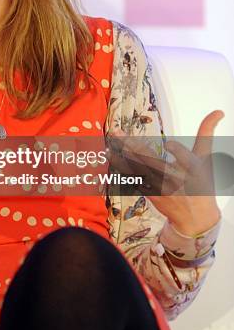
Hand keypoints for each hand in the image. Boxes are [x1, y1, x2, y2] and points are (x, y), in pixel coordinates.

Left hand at [108, 111, 223, 236]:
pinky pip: (134, 180)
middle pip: (154, 163)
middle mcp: (176, 180)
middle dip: (135, 148)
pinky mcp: (151, 195)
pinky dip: (122, 169)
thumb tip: (218, 111)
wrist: (196, 218)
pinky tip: (112, 158)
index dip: (178, 152)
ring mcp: (162, 189)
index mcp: (192, 169)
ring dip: (122, 158)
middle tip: (119, 134)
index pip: (186, 159)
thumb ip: (207, 133)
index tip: (169, 144)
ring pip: (139, 171)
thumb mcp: (206, 158)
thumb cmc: (201, 181)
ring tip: (110, 144)